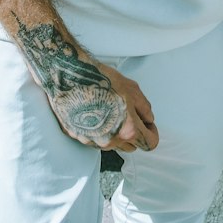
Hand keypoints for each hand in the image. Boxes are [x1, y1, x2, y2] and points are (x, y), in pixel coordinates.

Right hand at [16, 20, 158, 151]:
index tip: (148, 124)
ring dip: (116, 133)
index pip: (150, 143)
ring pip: (113, 144)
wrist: (70, 76)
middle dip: (134, 133)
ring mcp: (93, 141)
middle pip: (131, 146)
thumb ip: (145, 109)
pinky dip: (98, 130)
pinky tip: (94, 112)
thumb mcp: (132, 89)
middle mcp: (111, 141)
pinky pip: (95, 139)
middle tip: (129, 114)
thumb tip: (147, 120)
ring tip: (109, 110)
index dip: (152, 132)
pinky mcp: (78, 137)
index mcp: (128, 130)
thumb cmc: (101, 79)